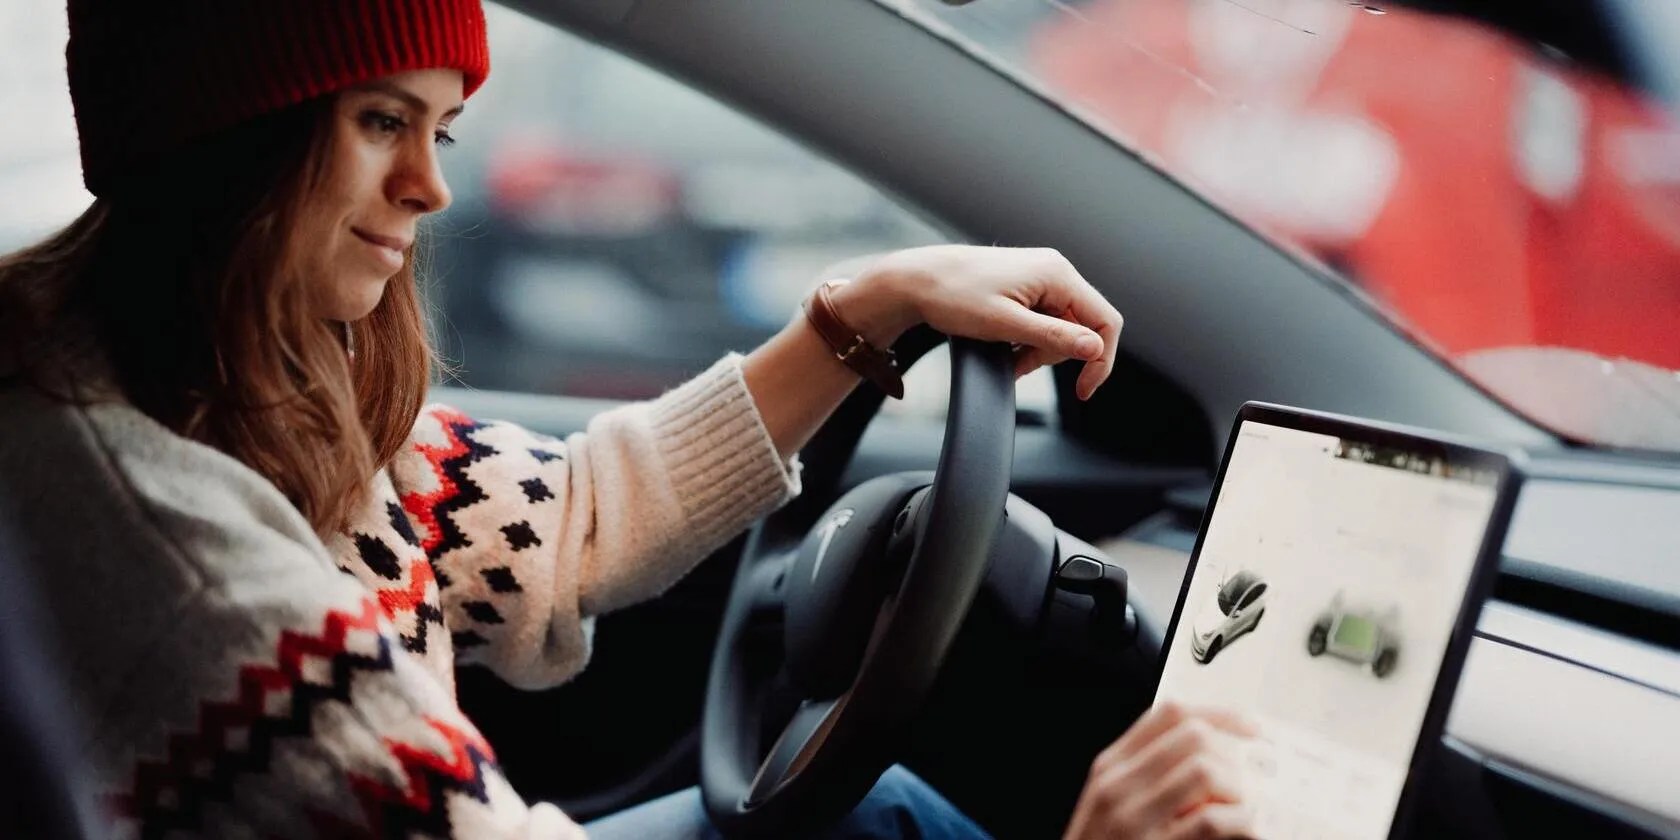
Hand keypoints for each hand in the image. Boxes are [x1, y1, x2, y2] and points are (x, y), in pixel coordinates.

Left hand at [828, 245, 1123, 400]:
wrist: (914, 281)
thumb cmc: (952, 295)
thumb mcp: (1005, 324)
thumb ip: (1053, 337)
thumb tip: (1094, 348)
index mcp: (1057, 274)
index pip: (1105, 321)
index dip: (1100, 360)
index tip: (1083, 390)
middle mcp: (1054, 271)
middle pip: (1082, 326)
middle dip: (1056, 355)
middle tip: (1020, 366)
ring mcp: (1039, 277)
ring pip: (1061, 327)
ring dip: (1039, 351)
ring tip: (1006, 356)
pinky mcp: (1025, 286)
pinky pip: (1042, 320)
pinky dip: (1028, 340)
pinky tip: (1005, 346)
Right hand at [1062, 703, 1259, 839]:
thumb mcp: (1116, 802)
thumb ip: (1150, 772)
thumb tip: (1213, 750)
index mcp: (1112, 765)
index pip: (1170, 714)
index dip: (1220, 715)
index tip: (1251, 728)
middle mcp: (1119, 784)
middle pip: (1193, 735)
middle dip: (1238, 748)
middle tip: (1262, 767)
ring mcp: (1134, 819)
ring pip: (1203, 770)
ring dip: (1240, 783)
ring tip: (1254, 800)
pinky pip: (1208, 821)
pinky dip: (1240, 819)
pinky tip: (1249, 824)